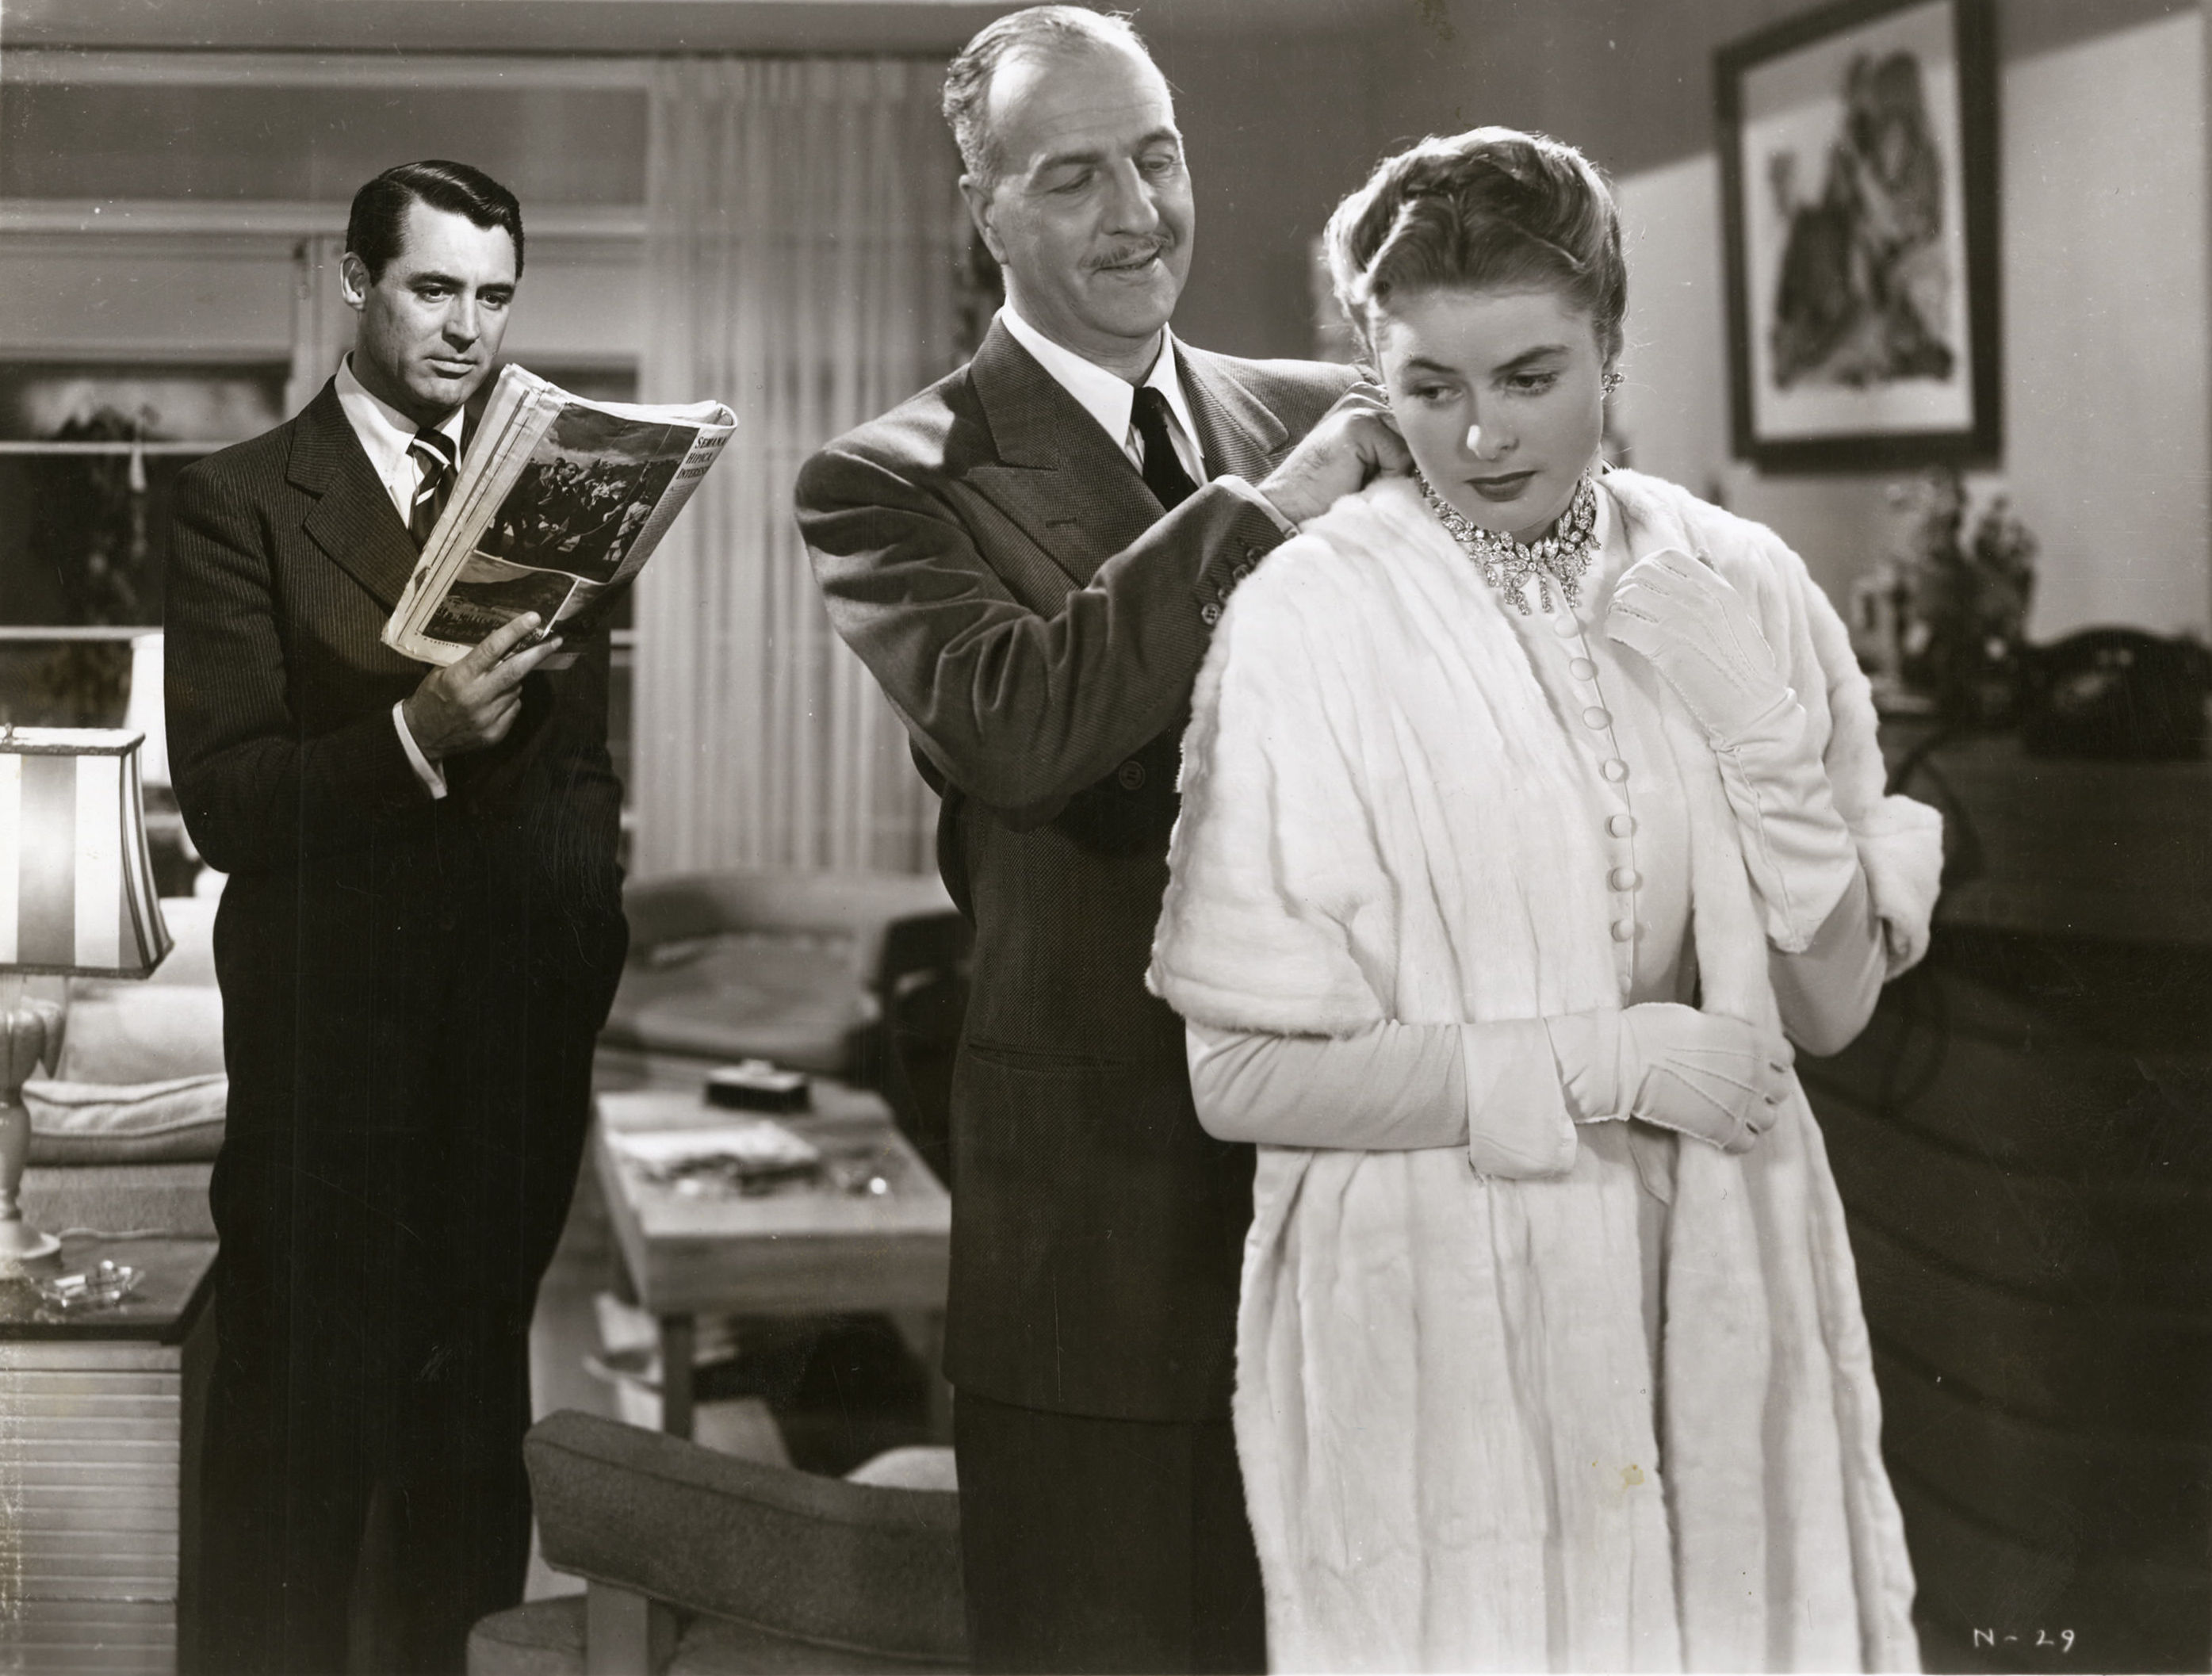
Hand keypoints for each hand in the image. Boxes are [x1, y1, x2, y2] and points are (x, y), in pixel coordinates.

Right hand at [400, 613, 561, 762]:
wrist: (422, 736)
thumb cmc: (431, 697)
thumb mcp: (442, 672)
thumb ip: (470, 661)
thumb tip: (503, 645)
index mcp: (459, 677)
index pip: (492, 648)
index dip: (514, 631)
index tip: (533, 619)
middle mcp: (476, 697)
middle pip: (515, 670)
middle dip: (537, 653)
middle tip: (554, 640)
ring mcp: (488, 718)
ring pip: (516, 689)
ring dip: (515, 680)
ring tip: (498, 680)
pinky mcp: (495, 733)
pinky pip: (513, 708)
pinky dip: (509, 699)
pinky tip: (495, 701)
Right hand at [1257, 383, 1412, 526]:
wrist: (1291, 512)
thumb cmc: (1331, 496)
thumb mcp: (1371, 466)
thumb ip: (1398, 446)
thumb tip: (1438, 449)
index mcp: (1367, 402)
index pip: (1416, 422)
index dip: (1413, 453)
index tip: (1385, 475)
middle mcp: (1364, 396)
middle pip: (1418, 433)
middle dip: (1405, 464)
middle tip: (1365, 482)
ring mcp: (1359, 405)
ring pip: (1411, 444)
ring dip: (1395, 473)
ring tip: (1359, 482)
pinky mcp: (1357, 422)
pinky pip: (1400, 457)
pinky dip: (1386, 479)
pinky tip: (1353, 482)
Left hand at [1605, 548, 1787, 742]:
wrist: (1752, 706)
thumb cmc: (1747, 666)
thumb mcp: (1738, 614)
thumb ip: (1716, 582)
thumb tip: (1701, 552)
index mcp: (1717, 588)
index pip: (1668, 556)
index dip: (1646, 568)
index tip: (1642, 587)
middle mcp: (1698, 598)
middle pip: (1641, 572)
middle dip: (1626, 587)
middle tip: (1625, 608)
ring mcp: (1680, 621)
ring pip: (1626, 595)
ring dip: (1616, 609)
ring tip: (1622, 626)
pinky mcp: (1664, 647)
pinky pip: (1621, 624)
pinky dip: (1613, 630)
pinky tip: (1622, 641)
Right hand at [1617, 1003, 1792, 1153]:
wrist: (1628, 1061)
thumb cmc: (1652, 1030)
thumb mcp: (1697, 1018)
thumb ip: (1722, 1033)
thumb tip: (1720, 1041)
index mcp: (1752, 1041)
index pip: (1784, 1058)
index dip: (1769, 1062)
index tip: (1753, 1064)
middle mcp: (1756, 1074)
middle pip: (1779, 1091)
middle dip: (1763, 1091)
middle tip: (1739, 1090)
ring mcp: (1742, 1105)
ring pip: (1767, 1120)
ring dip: (1752, 1117)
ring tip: (1729, 1112)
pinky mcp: (1722, 1130)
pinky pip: (1746, 1143)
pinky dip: (1736, 1139)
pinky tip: (1718, 1130)